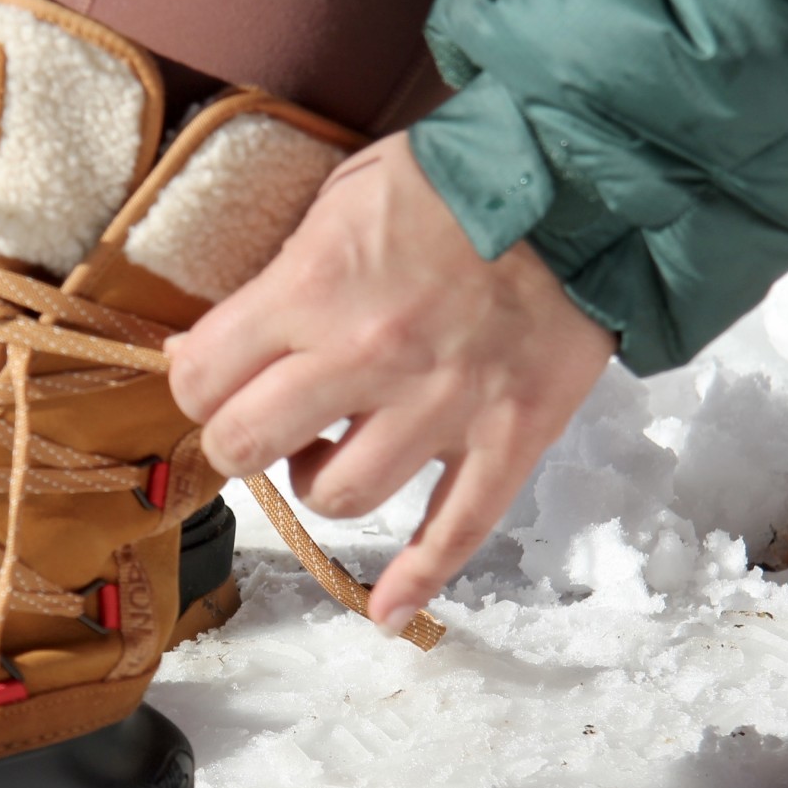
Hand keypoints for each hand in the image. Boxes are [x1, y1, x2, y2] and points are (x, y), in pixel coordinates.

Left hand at [166, 132, 615, 630]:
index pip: (203, 379)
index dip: (198, 384)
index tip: (214, 379)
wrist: (590, 179)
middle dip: (240, 441)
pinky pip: (455, 531)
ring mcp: (443, 406)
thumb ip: (275, 272)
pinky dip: (418, 580)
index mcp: (316, 288)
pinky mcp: (509, 436)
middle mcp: (369, 357)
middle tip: (261, 423)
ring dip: (321, 483)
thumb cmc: (458, 177)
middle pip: (249, 447)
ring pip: (339, 497)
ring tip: (334, 450)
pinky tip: (387, 610)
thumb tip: (198, 347)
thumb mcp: (343, 195)